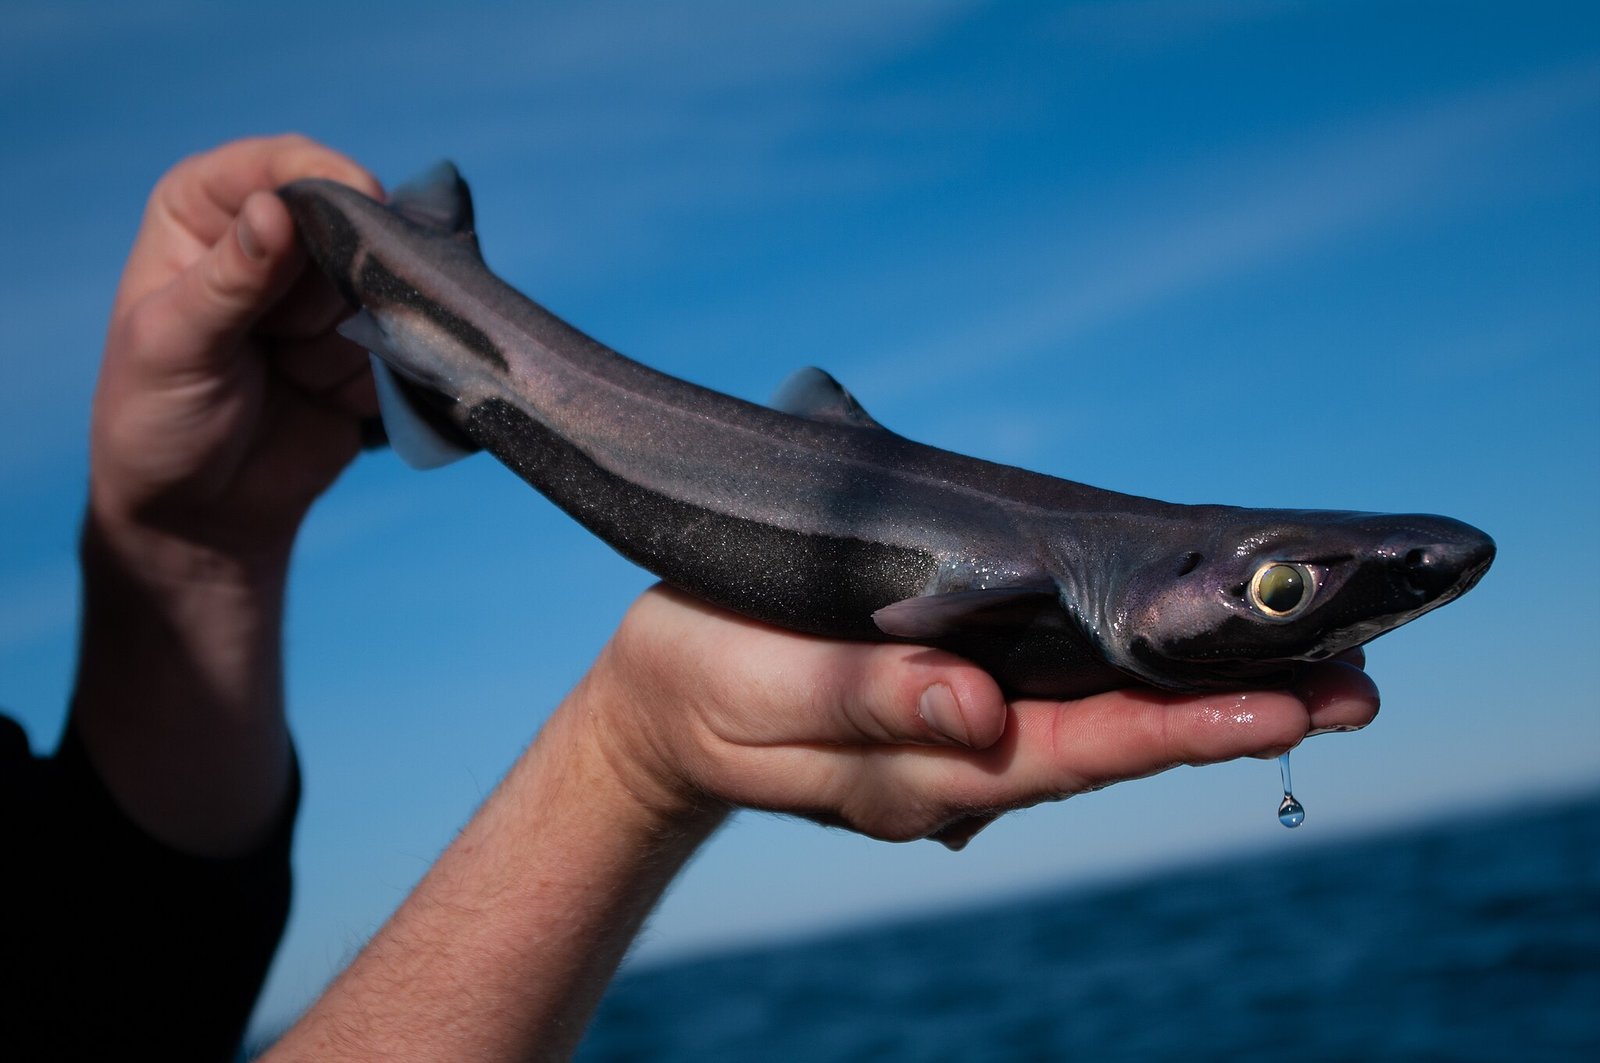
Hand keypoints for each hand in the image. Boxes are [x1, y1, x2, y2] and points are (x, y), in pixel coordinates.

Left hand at [89, 134, 380, 572]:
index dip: (318, 175)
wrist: (201, 518)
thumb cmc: (157, 423)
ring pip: (385, 283)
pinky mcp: (367, 351)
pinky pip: (407, 343)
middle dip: (351, 267)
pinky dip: (391, 370)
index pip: (272, 169)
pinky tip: (342, 401)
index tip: (362, 197)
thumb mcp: (174, 347)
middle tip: (319, 325)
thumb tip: (276, 210)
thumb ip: (230, 281)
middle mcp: (273, 246)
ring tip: (307, 379)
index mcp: (205, 216)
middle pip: (347, 221)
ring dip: (364, 331)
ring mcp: (325, 299)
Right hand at [578, 586, 1379, 848]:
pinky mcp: (951, 701)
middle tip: (1354, 690)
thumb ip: (867, 700)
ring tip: (1313, 675)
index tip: (1284, 714)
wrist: (654, 704)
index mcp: (923, 771)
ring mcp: (961, 739)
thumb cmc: (699, 682)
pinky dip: (1135, 679)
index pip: (1076, 753)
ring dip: (1202, 701)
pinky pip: (1061, 697)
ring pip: (1101, 725)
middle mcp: (964, 763)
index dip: (1180, 732)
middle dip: (1232, 721)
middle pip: (1117, 746)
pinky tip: (1185, 654)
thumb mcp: (762, 691)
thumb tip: (983, 709)